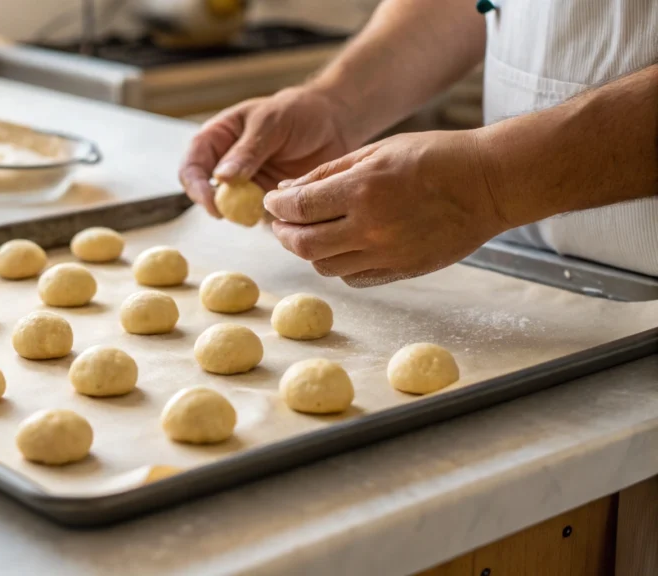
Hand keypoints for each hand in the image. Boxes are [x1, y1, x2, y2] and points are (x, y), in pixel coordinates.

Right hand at [179, 86, 352, 216]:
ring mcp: (245, 184)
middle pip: (206, 193)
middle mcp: (226, 164)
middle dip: (217, 205)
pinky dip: (264, 218)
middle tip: (234, 213)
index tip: (212, 201)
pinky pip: (256, 216)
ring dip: (242, 214)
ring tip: (266, 207)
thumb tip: (220, 177)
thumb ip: (247, 150)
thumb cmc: (299, 112)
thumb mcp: (272, 123)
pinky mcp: (265, 199)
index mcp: (218, 138)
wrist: (335, 124)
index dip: (196, 186)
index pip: (192, 165)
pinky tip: (281, 210)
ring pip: (230, 209)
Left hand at [264, 130, 509, 286]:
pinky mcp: (402, 270)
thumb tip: (288, 192)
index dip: (277, 207)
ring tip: (309, 234)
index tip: (272, 203)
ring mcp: (387, 253)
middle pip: (303, 244)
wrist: (489, 183)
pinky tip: (340, 247)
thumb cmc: (435, 157)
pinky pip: (354, 277)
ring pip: (324, 266)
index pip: (299, 207)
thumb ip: (328, 173)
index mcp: (362, 189)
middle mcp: (370, 226)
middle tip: (281, 224)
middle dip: (284, 234)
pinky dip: (338, 264)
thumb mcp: (377, 150)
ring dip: (309, 251)